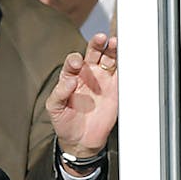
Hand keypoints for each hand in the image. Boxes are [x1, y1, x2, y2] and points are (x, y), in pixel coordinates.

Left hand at [48, 33, 118, 161]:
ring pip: (109, 59)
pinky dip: (125, 65)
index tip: (77, 65)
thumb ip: (59, 93)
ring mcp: (103, 80)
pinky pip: (121, 74)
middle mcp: (87, 75)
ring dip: (112, 49)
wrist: (81, 141)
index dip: (75, 60)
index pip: (73, 61)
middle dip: (97, 44)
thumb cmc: (65, 122)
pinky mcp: (115, 89)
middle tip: (100, 38)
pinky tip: (126, 57)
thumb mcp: (54, 108)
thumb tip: (70, 80)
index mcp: (71, 76)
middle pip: (94, 52)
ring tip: (114, 43)